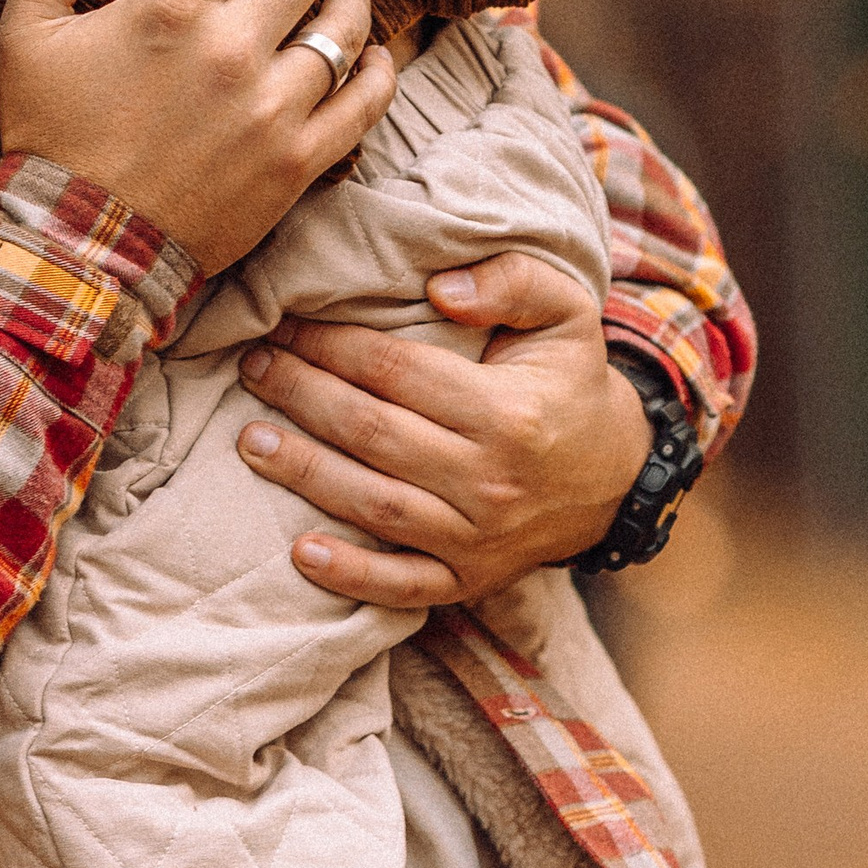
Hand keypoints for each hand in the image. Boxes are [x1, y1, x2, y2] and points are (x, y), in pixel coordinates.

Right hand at [0, 0, 397, 273]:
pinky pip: (362, 104)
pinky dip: (377, 71)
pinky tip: (374, 53)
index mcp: (170, 7)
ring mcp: (272, 108)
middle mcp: (231, 48)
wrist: (77, 246)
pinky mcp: (296, 162)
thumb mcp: (25, 33)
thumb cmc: (49, 135)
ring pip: (343, 26)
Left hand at [234, 251, 652, 609]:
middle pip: (373, 433)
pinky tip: (300, 553)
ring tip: (250, 440)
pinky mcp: (469, 579)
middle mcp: (490, 479)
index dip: (332, 345)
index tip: (285, 324)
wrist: (617, 476)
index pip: (397, 372)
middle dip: (302, 396)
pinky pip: (404, 586)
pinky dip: (352, 575)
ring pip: (374, 505)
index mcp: (507, 412)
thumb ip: (513, 281)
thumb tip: (440, 287)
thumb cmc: (570, 383)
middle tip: (253, 368)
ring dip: (304, 473)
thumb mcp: (567, 314)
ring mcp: (478, 538)